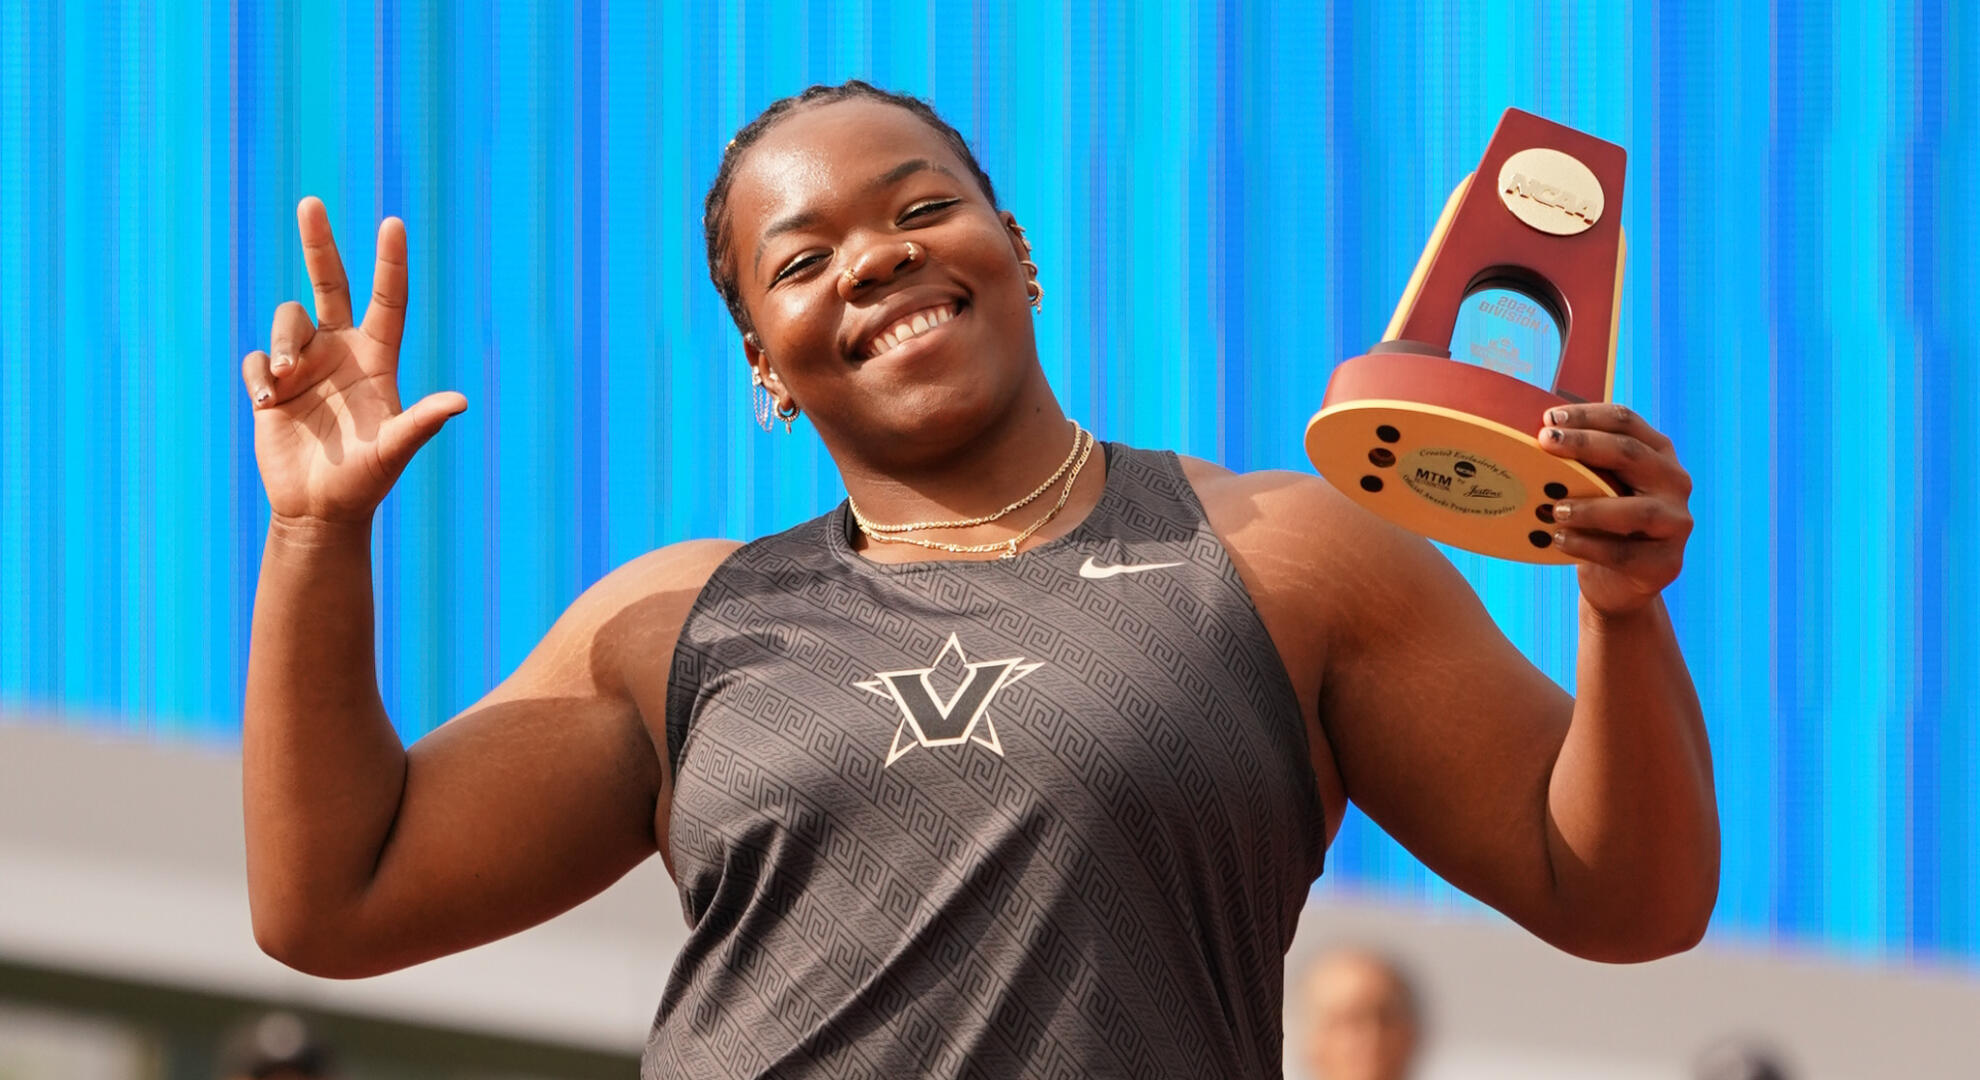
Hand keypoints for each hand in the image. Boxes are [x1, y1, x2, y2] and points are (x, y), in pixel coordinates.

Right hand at [240, 197, 465, 523]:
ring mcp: (305, 364)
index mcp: (376, 358)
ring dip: (284, 343)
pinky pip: (258, 359)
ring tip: (286, 383)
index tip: (393, 222)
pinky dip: (261, 375)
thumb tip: (459, 402)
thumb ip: (421, 423)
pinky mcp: (271, 384)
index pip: (386, 300)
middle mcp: (341, 351)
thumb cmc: (366, 481)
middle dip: (320, 243)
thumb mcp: (395, 450)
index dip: (390, 263)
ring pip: (287, 321)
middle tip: (311, 203)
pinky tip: (268, 404)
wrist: (319, 508)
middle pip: (330, 284)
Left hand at [1538, 403, 1692, 616]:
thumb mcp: (1593, 487)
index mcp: (1658, 453)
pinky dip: (1587, 545)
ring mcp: (1676, 523)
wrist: (1617, 583)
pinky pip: (1624, 553)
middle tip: (1545, 443)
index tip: (1549, 419)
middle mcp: (1675, 482)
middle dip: (1584, 446)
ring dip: (1591, 507)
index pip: (1626, 422)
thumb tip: (1535, 437)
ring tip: (1554, 508)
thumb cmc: (1599, 524)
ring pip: (1637, 510)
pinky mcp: (1666, 563)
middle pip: (1631, 454)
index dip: (1588, 416)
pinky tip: (1558, 540)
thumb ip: (1579, 463)